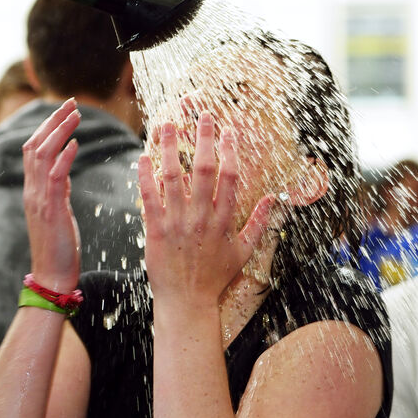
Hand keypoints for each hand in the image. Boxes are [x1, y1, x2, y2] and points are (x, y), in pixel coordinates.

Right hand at [22, 99, 81, 292]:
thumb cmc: (59, 248)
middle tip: (71, 103)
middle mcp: (32, 191)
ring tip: (76, 115)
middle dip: (52, 121)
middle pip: (35, 145)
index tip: (64, 111)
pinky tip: (76, 144)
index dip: (46, 127)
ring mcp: (39, 199)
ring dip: (60, 132)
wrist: (53, 277)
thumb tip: (64, 175)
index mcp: (33, 191)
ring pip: (42, 155)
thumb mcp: (57, 213)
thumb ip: (57, 191)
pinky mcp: (51, 210)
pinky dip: (64, 157)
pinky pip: (55, 177)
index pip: (33, 149)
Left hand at [138, 100, 274, 305]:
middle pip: (202, 170)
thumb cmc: (215, 278)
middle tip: (202, 115)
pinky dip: (145, 176)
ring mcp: (177, 222)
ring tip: (166, 125)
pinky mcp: (156, 230)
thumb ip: (259, 223)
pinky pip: (149, 197)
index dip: (229, 151)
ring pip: (172, 177)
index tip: (228, 130)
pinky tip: (143, 157)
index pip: (230, 177)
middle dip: (203, 139)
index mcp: (224, 220)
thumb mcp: (244, 252)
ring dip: (168, 148)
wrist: (186, 302)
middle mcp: (201, 217)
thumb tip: (275, 198)